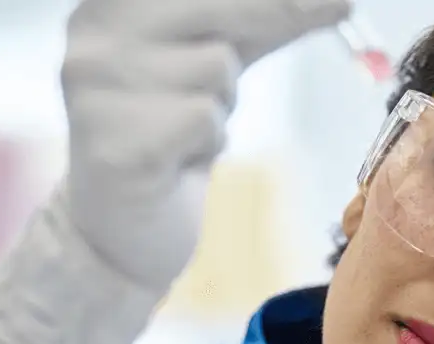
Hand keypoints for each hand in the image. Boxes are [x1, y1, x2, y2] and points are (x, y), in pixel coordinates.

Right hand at [0, 0, 349, 343]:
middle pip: (217, 2)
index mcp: (106, 10)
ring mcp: (97, 91)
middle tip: (342, 7)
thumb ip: (259, 22)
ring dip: (222, 103)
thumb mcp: (213, 63)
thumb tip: (337, 0)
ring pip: (216, 66)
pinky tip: (177, 160)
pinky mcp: (117, 144)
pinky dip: (208, 141)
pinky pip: (205, 117)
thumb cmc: (171, 138)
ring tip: (187, 131)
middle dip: (278, 11)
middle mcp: (91, 39)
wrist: (121, 231)